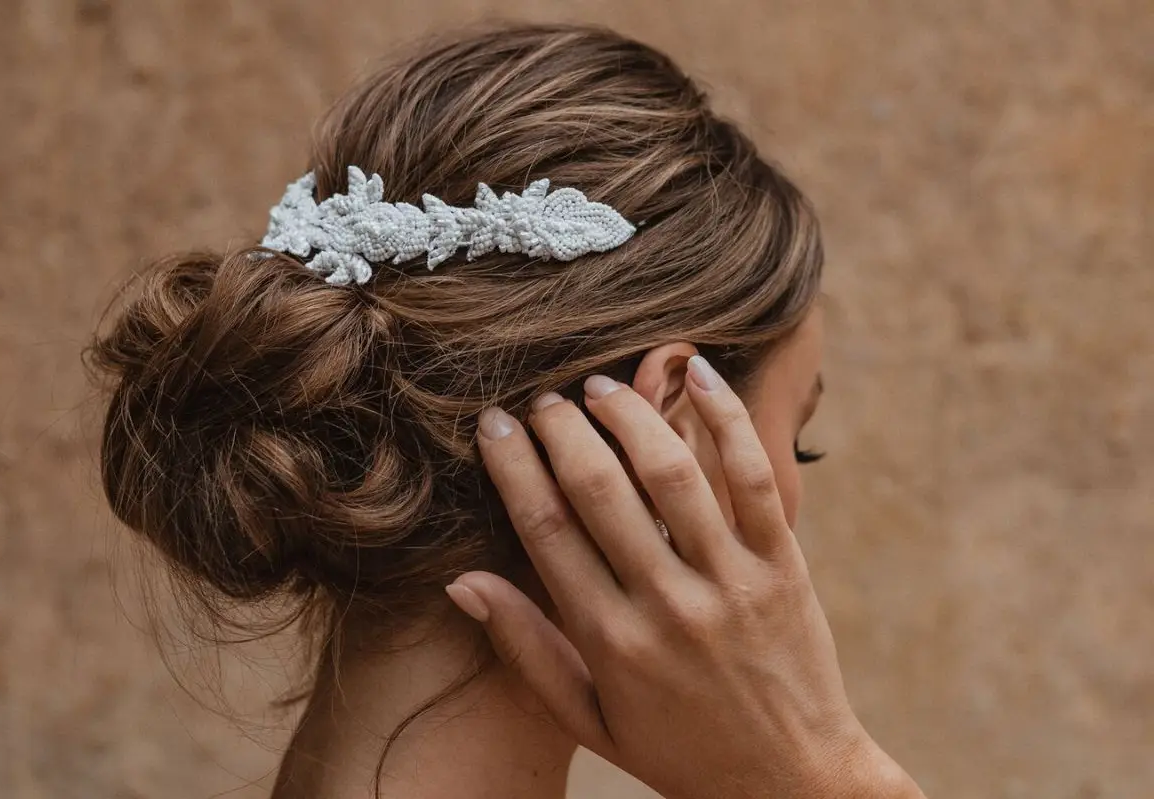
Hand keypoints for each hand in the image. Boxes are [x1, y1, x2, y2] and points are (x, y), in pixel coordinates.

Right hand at [447, 356, 923, 798]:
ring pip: (671, 473)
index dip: (511, 465)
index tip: (492, 424)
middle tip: (541, 400)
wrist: (790, 780)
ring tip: (597, 386)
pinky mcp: (783, 566)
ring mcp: (731, 581)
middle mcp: (667, 605)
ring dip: (628, 414)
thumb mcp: (589, 718)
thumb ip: (527, 648)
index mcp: (610, 641)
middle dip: (559, 429)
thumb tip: (461, 581)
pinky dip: (727, 419)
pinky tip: (699, 373)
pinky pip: (754, 478)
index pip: (545, 529)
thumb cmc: (678, 750)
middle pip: (598, 489)